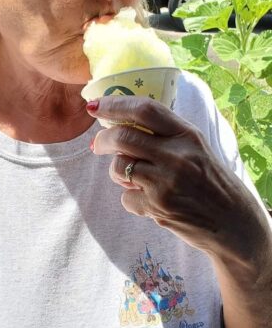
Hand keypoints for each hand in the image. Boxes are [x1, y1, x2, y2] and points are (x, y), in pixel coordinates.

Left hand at [88, 96, 262, 257]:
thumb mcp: (195, 147)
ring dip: (118, 171)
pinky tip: (150, 200)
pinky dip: (131, 198)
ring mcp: (166, 183)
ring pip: (119, 168)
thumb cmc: (210, 180)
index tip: (95, 106)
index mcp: (187, 135)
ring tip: (133, 177)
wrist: (233, 222)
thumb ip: (165, 133)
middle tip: (98, 145)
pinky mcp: (159, 208)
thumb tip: (119, 123)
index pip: (144, 110)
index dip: (115, 104)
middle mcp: (177, 156)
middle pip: (123, 137)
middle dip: (103, 140)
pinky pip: (126, 197)